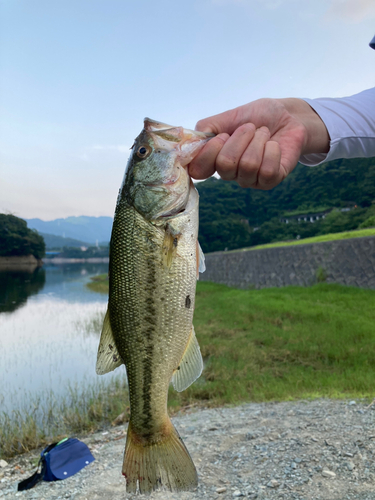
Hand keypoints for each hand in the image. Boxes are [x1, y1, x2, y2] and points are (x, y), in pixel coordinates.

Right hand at [189, 98, 329, 189]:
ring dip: (258, 141)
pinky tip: (274, 146)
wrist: (287, 116)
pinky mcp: (269, 181)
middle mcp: (229, 174)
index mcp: (214, 159)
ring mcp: (249, 180)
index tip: (222, 135)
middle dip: (240, 138)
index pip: (198, 170)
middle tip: (250, 128)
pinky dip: (272, 150)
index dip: (208, 153)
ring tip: (263, 134)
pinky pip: (267, 170)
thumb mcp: (227, 116)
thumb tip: (190, 142)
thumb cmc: (256, 116)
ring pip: (248, 165)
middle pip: (225, 164)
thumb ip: (206, 129)